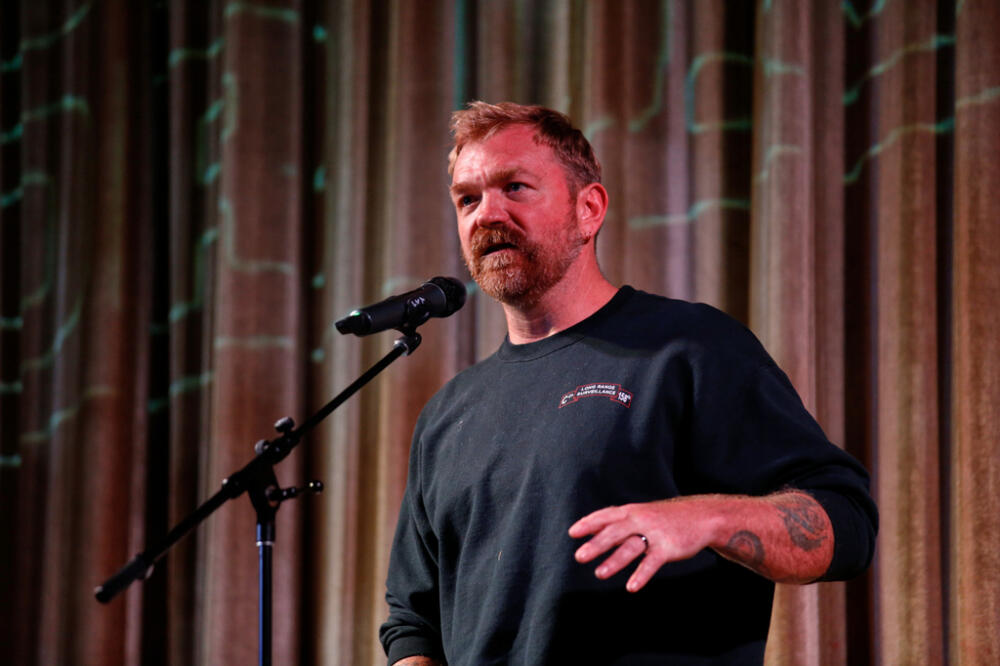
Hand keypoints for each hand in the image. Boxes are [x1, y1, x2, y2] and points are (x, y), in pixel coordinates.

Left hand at [568, 497, 724, 591]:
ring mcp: (655, 533)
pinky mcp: (668, 548)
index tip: (572, 533)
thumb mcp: (640, 514)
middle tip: (579, 556)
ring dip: (614, 561)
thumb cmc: (664, 518)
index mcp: (631, 512)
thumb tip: (591, 530)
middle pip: (614, 531)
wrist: (701, 517)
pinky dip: (641, 575)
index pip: (606, 515)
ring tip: (599, 574)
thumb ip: (617, 523)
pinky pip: (652, 562)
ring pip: (631, 547)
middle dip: (596, 544)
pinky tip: (631, 587)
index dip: (589, 523)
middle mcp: (640, 520)